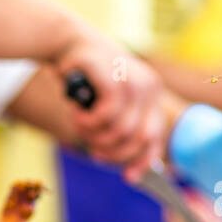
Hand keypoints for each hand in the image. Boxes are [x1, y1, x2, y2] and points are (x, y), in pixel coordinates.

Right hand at [53, 25, 167, 180]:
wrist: (66, 43)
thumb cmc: (84, 79)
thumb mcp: (106, 106)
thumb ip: (118, 129)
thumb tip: (127, 170)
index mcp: (152, 95)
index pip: (155, 137)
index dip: (143, 162)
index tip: (128, 178)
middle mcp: (150, 87)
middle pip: (139, 140)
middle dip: (113, 152)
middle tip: (93, 148)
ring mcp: (136, 81)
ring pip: (121, 131)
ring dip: (94, 136)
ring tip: (80, 124)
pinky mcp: (117, 78)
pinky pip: (106, 116)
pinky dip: (87, 122)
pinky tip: (77, 113)